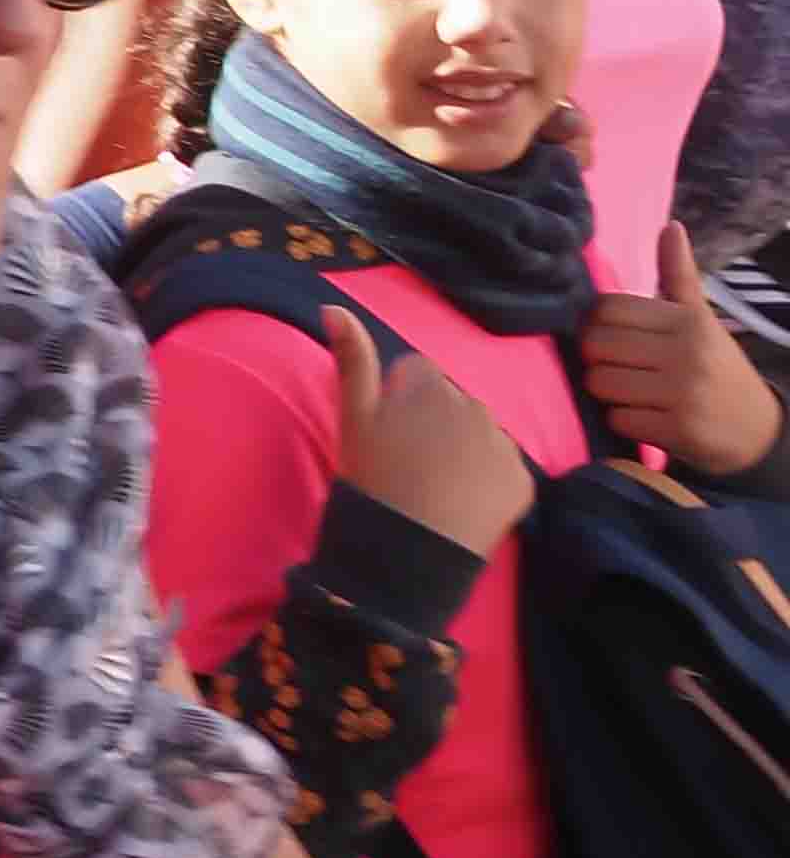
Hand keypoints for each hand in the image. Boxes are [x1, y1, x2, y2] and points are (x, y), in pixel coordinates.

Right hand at [325, 310, 539, 556]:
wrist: (405, 551)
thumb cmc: (372, 478)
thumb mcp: (353, 417)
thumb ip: (351, 360)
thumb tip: (335, 306)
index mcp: (432, 387)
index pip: (420, 374)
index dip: (400, 400)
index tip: (390, 434)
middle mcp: (475, 406)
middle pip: (454, 402)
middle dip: (437, 422)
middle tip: (412, 463)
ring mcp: (504, 445)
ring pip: (481, 433)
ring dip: (464, 448)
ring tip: (438, 483)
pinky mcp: (522, 481)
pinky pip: (504, 467)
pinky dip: (488, 479)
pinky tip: (464, 500)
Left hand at [586, 224, 786, 476]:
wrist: (759, 429)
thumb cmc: (715, 365)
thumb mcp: (700, 318)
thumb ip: (679, 275)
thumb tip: (671, 226)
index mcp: (686, 320)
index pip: (606, 309)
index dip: (598, 324)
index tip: (614, 336)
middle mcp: (686, 352)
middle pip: (595, 345)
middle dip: (597, 359)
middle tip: (621, 367)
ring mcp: (683, 392)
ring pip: (599, 383)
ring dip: (607, 392)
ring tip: (632, 393)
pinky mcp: (679, 430)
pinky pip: (617, 420)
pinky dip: (623, 421)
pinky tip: (646, 418)